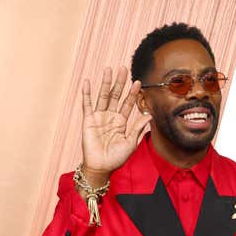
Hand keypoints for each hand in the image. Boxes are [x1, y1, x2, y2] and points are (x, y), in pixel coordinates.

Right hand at [80, 66, 151, 183]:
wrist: (101, 167)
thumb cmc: (116, 159)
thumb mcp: (130, 144)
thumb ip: (137, 129)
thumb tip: (148, 116)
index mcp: (121, 122)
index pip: (128, 104)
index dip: (133, 94)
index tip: (138, 83)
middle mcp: (110, 117)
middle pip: (116, 96)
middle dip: (120, 83)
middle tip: (123, 68)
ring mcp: (99, 117)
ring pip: (103, 97)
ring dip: (105, 83)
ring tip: (108, 70)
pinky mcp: (88, 120)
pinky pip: (87, 105)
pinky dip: (87, 94)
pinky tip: (87, 82)